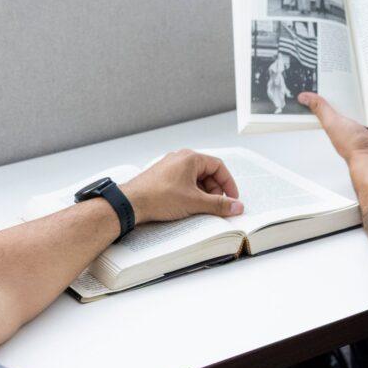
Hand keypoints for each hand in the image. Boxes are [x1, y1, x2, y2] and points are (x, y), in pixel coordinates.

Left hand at [119, 150, 242, 223]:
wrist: (131, 203)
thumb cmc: (158, 197)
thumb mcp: (195, 202)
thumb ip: (219, 204)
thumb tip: (236, 206)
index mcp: (190, 158)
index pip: (218, 167)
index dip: (228, 183)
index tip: (232, 198)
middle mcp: (180, 158)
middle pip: (207, 173)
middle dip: (215, 191)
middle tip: (217, 206)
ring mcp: (170, 167)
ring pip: (195, 179)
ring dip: (203, 194)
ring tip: (202, 209)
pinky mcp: (163, 177)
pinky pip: (184, 183)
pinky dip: (191, 194)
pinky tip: (188, 207)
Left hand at [299, 90, 367, 176]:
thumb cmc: (354, 150)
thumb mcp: (333, 123)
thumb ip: (321, 109)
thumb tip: (303, 96)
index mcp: (345, 129)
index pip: (342, 109)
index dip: (343, 96)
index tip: (344, 79)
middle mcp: (361, 133)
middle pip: (364, 110)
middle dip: (367, 95)